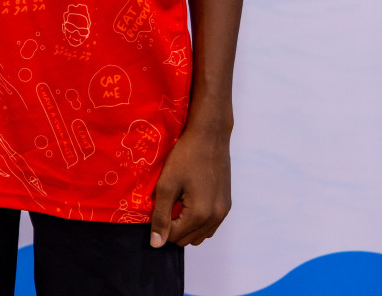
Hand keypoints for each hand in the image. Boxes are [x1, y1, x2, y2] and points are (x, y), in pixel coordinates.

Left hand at [149, 122, 231, 248]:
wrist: (209, 137)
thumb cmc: (185, 157)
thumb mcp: (166, 185)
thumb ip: (160, 216)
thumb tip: (156, 244)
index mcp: (200, 215)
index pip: (174, 237)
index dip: (160, 225)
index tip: (155, 206)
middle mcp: (216, 218)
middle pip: (187, 239)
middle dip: (173, 227)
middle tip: (165, 203)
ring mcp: (223, 212)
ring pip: (200, 235)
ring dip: (185, 226)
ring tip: (176, 202)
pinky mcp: (226, 204)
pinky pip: (210, 225)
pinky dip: (197, 221)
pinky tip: (188, 201)